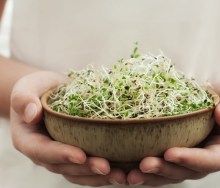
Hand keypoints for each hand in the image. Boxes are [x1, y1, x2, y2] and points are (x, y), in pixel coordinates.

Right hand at [10, 71, 125, 185]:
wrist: (53, 91)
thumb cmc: (39, 88)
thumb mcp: (27, 86)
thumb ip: (24, 98)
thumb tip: (32, 113)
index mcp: (29, 140)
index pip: (42, 151)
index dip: (61, 154)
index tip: (80, 154)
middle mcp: (45, 153)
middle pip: (64, 167)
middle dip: (86, 169)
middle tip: (106, 167)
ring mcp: (62, 155)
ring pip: (79, 172)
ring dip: (98, 176)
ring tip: (119, 175)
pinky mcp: (78, 152)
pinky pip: (89, 167)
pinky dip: (104, 172)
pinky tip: (122, 171)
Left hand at [127, 80, 219, 185]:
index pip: (211, 160)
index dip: (191, 159)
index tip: (170, 153)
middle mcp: (207, 161)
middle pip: (186, 172)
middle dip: (164, 170)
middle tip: (143, 165)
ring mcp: (190, 161)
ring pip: (170, 174)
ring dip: (149, 176)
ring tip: (127, 175)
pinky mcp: (176, 156)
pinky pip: (161, 165)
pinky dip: (142, 169)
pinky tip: (124, 170)